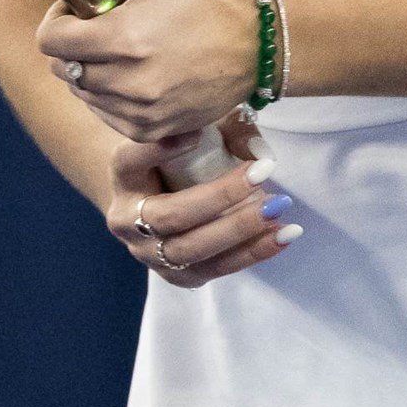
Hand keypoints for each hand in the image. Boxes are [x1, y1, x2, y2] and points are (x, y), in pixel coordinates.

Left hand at [37, 0, 260, 142]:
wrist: (253, 48)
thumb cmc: (207, 3)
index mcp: (125, 37)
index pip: (51, 42)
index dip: (56, 22)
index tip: (78, 11)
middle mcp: (128, 80)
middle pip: (63, 69)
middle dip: (74, 46)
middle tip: (102, 29)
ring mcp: (139, 110)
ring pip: (84, 93)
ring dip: (91, 72)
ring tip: (122, 52)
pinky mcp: (151, 129)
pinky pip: (106, 116)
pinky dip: (110, 99)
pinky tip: (133, 77)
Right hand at [106, 122, 300, 286]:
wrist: (157, 199)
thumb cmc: (177, 157)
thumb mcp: (192, 132)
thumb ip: (223, 130)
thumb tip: (257, 152)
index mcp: (123, 176)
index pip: (130, 161)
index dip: (158, 149)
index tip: (196, 135)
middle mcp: (126, 220)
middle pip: (169, 216)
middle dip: (219, 196)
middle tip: (262, 174)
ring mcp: (150, 254)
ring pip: (192, 250)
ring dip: (240, 230)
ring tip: (279, 210)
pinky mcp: (177, 275)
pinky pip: (215, 269)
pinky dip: (252, 253)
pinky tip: (283, 235)